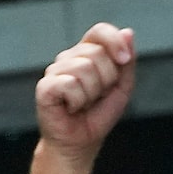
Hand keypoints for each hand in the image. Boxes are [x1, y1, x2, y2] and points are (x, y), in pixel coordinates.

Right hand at [35, 23, 134, 157]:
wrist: (80, 143)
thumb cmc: (98, 115)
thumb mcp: (122, 86)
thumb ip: (126, 61)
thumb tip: (128, 32)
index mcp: (85, 54)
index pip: (99, 31)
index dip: (114, 41)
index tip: (124, 60)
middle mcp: (67, 58)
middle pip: (96, 52)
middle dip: (106, 79)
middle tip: (96, 96)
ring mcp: (54, 72)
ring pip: (84, 68)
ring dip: (91, 93)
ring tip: (83, 104)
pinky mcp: (44, 87)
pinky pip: (69, 84)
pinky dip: (77, 101)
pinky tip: (71, 108)